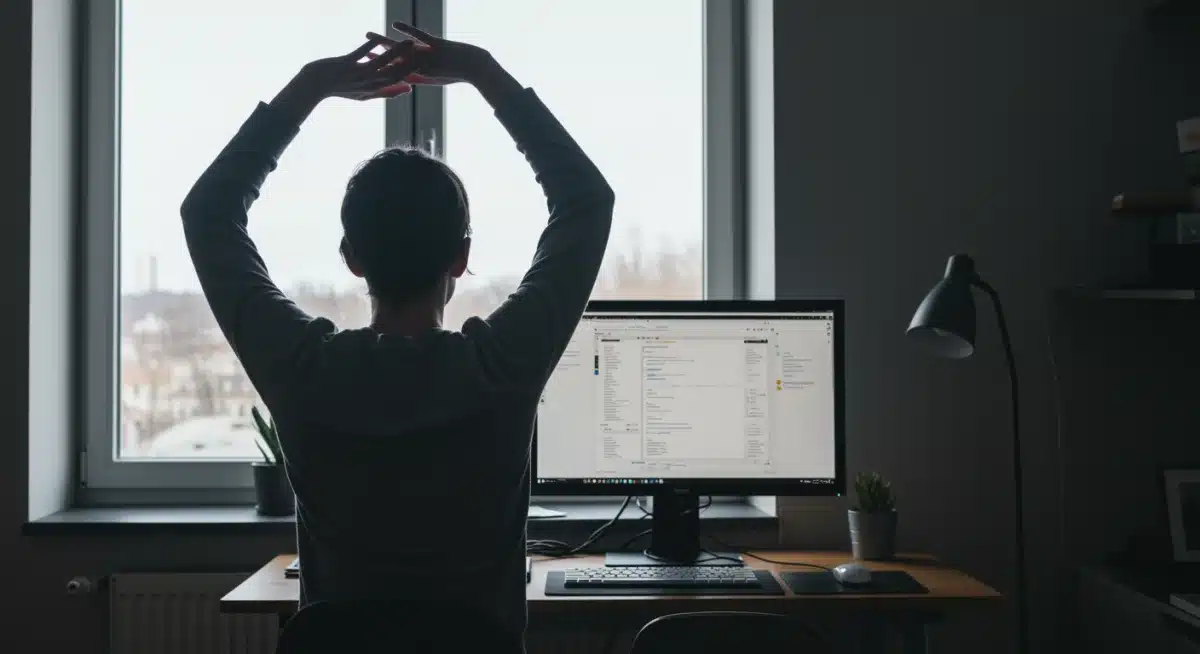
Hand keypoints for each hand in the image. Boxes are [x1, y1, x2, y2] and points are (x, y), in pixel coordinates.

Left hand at [292, 37, 420, 100]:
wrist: (314, 85)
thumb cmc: (339, 88)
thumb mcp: (364, 94)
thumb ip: (384, 92)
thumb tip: (405, 90)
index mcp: (373, 90)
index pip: (397, 82)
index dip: (413, 75)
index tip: (427, 70)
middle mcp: (368, 83)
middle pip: (394, 73)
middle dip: (410, 63)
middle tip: (426, 54)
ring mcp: (357, 74)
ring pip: (382, 62)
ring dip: (397, 51)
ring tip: (410, 42)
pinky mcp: (346, 64)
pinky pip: (361, 54)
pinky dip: (370, 46)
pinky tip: (377, 38)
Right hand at [366, 21, 491, 85]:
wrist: (476, 67)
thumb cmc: (456, 72)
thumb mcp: (436, 76)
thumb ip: (420, 76)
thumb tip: (407, 78)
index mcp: (419, 76)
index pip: (393, 73)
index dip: (377, 68)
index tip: (362, 63)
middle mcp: (420, 68)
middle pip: (393, 61)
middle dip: (374, 56)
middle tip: (356, 53)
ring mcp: (427, 56)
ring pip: (402, 49)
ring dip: (384, 41)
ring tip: (368, 34)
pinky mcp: (436, 45)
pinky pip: (419, 36)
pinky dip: (407, 30)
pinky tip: (394, 24)